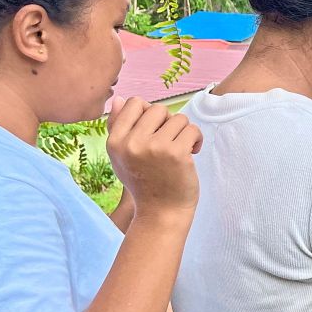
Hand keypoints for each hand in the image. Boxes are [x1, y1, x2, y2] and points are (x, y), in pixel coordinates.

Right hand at [106, 97, 201, 220]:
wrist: (161, 212)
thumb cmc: (144, 182)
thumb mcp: (122, 156)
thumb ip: (118, 127)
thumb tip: (117, 98)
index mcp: (115, 141)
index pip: (133, 103)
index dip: (149, 114)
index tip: (154, 132)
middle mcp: (131, 143)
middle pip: (158, 109)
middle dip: (168, 123)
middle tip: (169, 143)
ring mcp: (154, 148)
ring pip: (178, 119)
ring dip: (184, 133)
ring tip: (180, 150)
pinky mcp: (176, 154)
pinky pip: (192, 129)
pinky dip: (197, 140)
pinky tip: (191, 153)